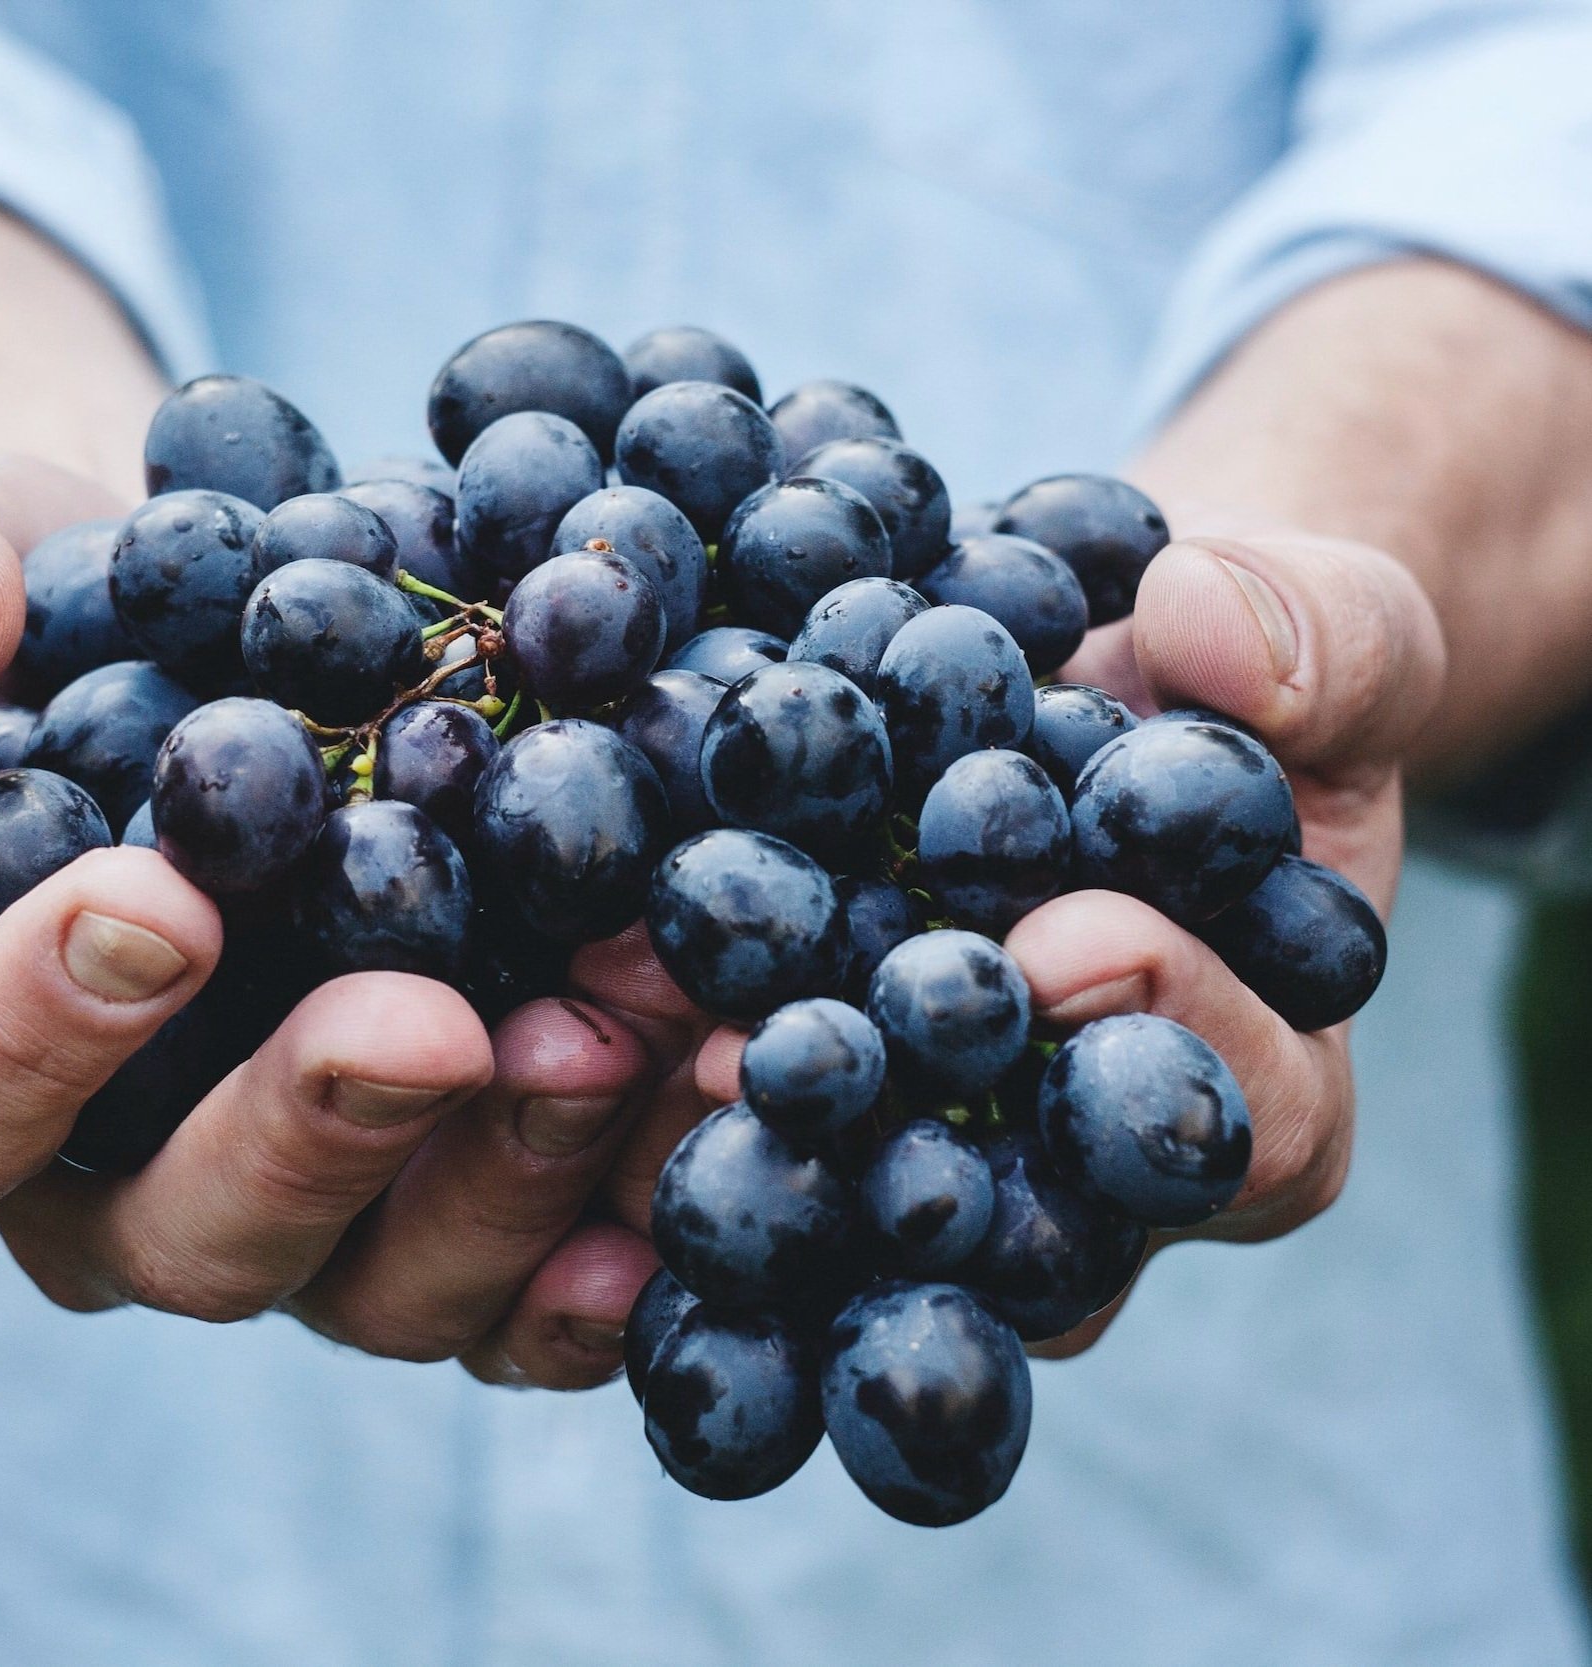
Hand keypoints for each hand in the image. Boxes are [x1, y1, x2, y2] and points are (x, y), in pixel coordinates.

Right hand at [0, 446, 674, 1387]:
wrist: (194, 623)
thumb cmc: (3, 602)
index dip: (24, 1036)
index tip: (156, 903)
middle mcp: (114, 1178)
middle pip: (190, 1234)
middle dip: (317, 1131)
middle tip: (433, 1023)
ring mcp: (306, 1204)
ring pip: (390, 1275)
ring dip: (516, 1171)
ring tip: (629, 1031)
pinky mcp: (453, 1186)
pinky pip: (538, 1270)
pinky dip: (631, 1216)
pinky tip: (720, 1123)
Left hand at [591, 518, 1446, 1357]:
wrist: (1109, 681)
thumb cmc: (1245, 679)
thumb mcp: (1330, 635)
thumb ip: (1322, 641)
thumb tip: (1211, 631)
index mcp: (1260, 1089)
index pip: (1244, 1122)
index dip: (1167, 1036)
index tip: (1064, 940)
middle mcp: (1085, 1170)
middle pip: (1013, 1219)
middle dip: (895, 1129)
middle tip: (770, 1053)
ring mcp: (940, 1149)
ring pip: (850, 1196)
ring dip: (730, 1123)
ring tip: (619, 1032)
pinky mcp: (816, 1094)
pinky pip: (741, 1118)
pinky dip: (650, 1062)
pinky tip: (554, 999)